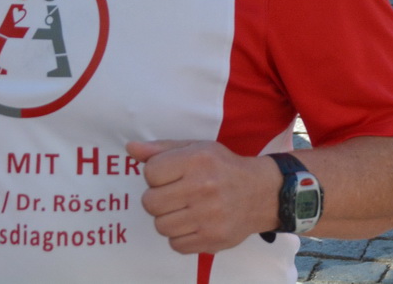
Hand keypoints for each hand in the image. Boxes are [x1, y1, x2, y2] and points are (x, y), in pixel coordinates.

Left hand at [128, 140, 279, 255]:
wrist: (262, 193)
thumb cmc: (224, 167)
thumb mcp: (198, 148)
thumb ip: (162, 149)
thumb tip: (130, 148)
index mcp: (198, 159)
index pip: (150, 172)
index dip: (157, 175)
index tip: (172, 175)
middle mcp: (203, 186)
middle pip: (150, 202)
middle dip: (159, 199)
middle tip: (177, 195)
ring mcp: (208, 215)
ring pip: (160, 225)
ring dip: (169, 219)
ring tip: (186, 209)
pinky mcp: (212, 238)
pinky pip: (175, 244)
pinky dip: (181, 236)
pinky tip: (194, 223)